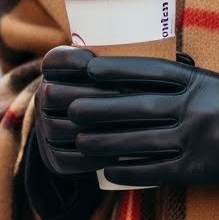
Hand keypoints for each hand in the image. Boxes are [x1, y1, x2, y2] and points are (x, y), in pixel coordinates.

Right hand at [34, 46, 119, 176]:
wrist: (93, 133)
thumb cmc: (118, 95)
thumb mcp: (117, 76)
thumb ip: (130, 66)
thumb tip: (176, 60)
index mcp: (54, 76)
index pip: (54, 61)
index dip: (69, 60)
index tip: (92, 60)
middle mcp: (42, 101)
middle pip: (53, 94)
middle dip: (88, 95)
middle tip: (121, 95)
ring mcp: (45, 131)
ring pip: (60, 127)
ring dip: (92, 126)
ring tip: (125, 125)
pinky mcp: (53, 159)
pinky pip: (68, 159)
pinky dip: (93, 158)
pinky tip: (117, 155)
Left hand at [68, 55, 218, 193]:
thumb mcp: (211, 80)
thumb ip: (178, 77)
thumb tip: (131, 72)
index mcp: (196, 81)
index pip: (148, 71)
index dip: (114, 70)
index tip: (87, 70)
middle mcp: (193, 107)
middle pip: (135, 106)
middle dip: (98, 108)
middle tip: (71, 109)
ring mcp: (194, 139)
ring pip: (138, 140)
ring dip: (104, 142)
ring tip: (80, 141)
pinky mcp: (197, 169)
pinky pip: (154, 170)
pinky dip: (128, 170)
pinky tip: (108, 170)